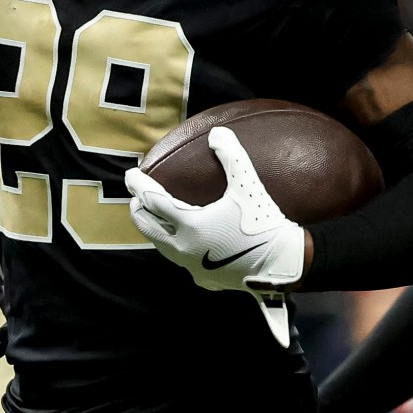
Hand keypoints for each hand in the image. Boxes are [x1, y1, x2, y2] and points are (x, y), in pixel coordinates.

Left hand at [124, 127, 306, 293]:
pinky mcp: (204, 279)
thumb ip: (232, 156)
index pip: (153, 201)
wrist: (282, 265)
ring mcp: (192, 267)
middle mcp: (184, 249)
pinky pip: (181, 260)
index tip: (130, 175)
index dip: (139, 186)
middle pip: (148, 227)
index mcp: (190, 225)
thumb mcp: (248, 186)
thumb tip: (217, 133)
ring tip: (154, 217)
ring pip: (162, 246)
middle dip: (139, 210)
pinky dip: (174, 246)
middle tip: (137, 197)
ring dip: (154, 229)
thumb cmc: (264, 224)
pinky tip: (182, 242)